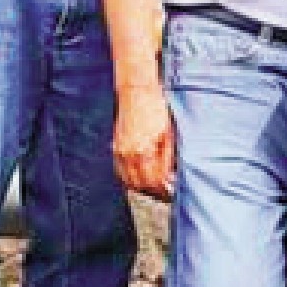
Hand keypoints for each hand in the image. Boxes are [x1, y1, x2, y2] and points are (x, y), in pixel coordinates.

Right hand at [114, 84, 175, 199]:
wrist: (136, 92)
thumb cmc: (156, 110)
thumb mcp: (168, 134)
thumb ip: (168, 158)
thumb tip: (170, 176)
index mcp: (144, 152)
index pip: (154, 181)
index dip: (164, 190)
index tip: (171, 192)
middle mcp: (129, 155)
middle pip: (141, 185)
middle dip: (154, 192)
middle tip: (165, 193)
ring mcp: (120, 152)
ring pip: (129, 181)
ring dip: (142, 187)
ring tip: (154, 188)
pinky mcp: (115, 147)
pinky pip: (120, 171)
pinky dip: (130, 179)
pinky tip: (139, 178)